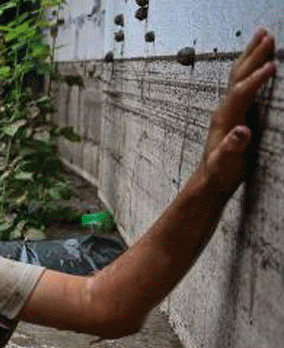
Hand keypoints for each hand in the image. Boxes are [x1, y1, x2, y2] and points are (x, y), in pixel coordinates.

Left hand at [198, 29, 275, 196]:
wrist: (210, 179)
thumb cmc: (217, 173)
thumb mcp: (223, 164)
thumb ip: (231, 148)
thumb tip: (241, 131)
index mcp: (224, 119)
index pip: (241, 93)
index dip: (256, 80)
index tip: (272, 66)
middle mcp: (225, 109)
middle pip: (239, 76)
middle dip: (253, 55)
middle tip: (267, 34)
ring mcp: (230, 109)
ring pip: (240, 76)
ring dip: (251, 55)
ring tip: (263, 36)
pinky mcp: (237, 112)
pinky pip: (245, 83)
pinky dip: (253, 68)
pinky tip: (260, 62)